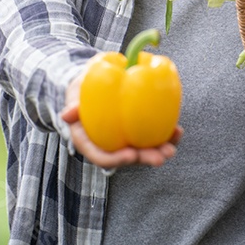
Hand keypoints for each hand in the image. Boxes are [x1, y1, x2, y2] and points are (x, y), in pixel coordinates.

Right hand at [60, 76, 181, 169]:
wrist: (91, 85)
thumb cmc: (81, 90)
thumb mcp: (74, 94)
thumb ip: (72, 105)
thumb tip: (67, 115)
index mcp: (89, 142)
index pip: (101, 156)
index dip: (116, 159)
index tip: (131, 154)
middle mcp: (108, 146)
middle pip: (127, 157)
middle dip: (145, 159)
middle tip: (161, 156)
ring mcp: (124, 140)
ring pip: (142, 150)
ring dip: (159, 150)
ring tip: (173, 146)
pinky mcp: (137, 131)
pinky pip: (152, 136)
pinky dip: (165, 135)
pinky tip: (177, 131)